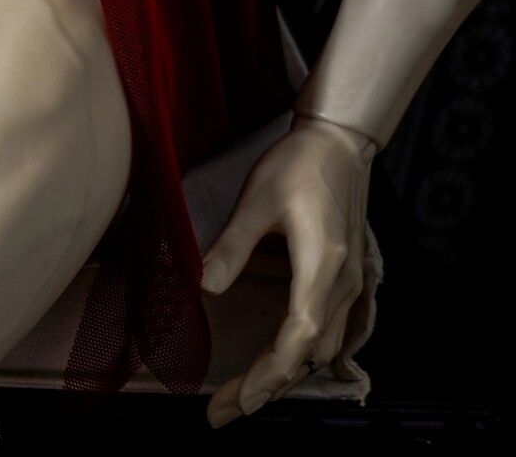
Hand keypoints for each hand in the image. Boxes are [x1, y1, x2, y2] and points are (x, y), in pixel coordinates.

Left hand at [201, 115, 375, 427]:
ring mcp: (350, 284)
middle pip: (308, 356)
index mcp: (322, 265)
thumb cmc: (299, 163)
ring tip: (241, 396)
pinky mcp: (347, 279)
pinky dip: (299, 357)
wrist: (341, 141)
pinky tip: (275, 363)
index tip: (236, 401)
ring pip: (320, 350)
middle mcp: (342, 284)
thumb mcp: (258, 197)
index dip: (268, 375)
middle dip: (266, 388)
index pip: (298, 338)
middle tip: (221, 411)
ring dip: (282, 377)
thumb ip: (233, 244)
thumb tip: (203, 287)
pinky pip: (326, 333)